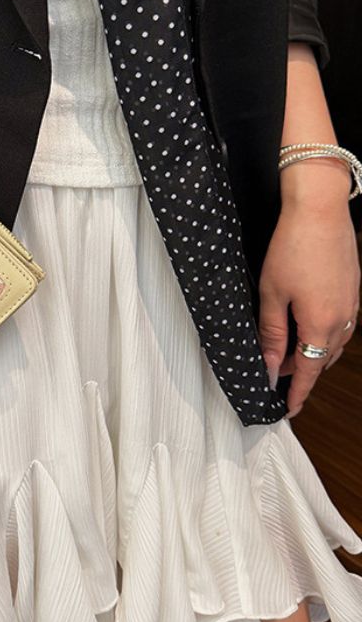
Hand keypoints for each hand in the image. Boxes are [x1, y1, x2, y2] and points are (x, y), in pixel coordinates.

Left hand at [258, 166, 359, 418]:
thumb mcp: (272, 294)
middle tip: (278, 379)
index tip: (287, 410)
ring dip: (312, 355)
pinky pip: (341, 326)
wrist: (321, 212)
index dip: (297, 393)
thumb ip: (272, 333)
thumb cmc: (293, 249)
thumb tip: (269, 367)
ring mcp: (353, 306)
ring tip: (288, 356)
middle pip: (323, 360)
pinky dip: (323, 336)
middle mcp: (343, 320)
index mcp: (321, 325)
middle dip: (302, 374)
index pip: (309, 372)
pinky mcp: (354, 292)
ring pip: (333, 344)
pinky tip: (307, 328)